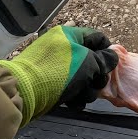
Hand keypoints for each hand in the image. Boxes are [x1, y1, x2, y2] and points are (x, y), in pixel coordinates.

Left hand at [0, 26, 118, 126]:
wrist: (24, 92)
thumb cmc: (59, 72)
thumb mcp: (88, 63)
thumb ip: (104, 60)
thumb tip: (113, 56)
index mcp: (69, 35)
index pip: (98, 37)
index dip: (108, 51)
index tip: (112, 66)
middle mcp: (62, 47)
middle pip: (92, 60)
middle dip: (98, 75)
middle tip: (97, 85)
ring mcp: (55, 65)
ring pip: (83, 76)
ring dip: (87, 89)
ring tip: (83, 97)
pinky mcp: (50, 82)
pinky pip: (70, 86)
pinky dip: (75, 95)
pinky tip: (74, 103)